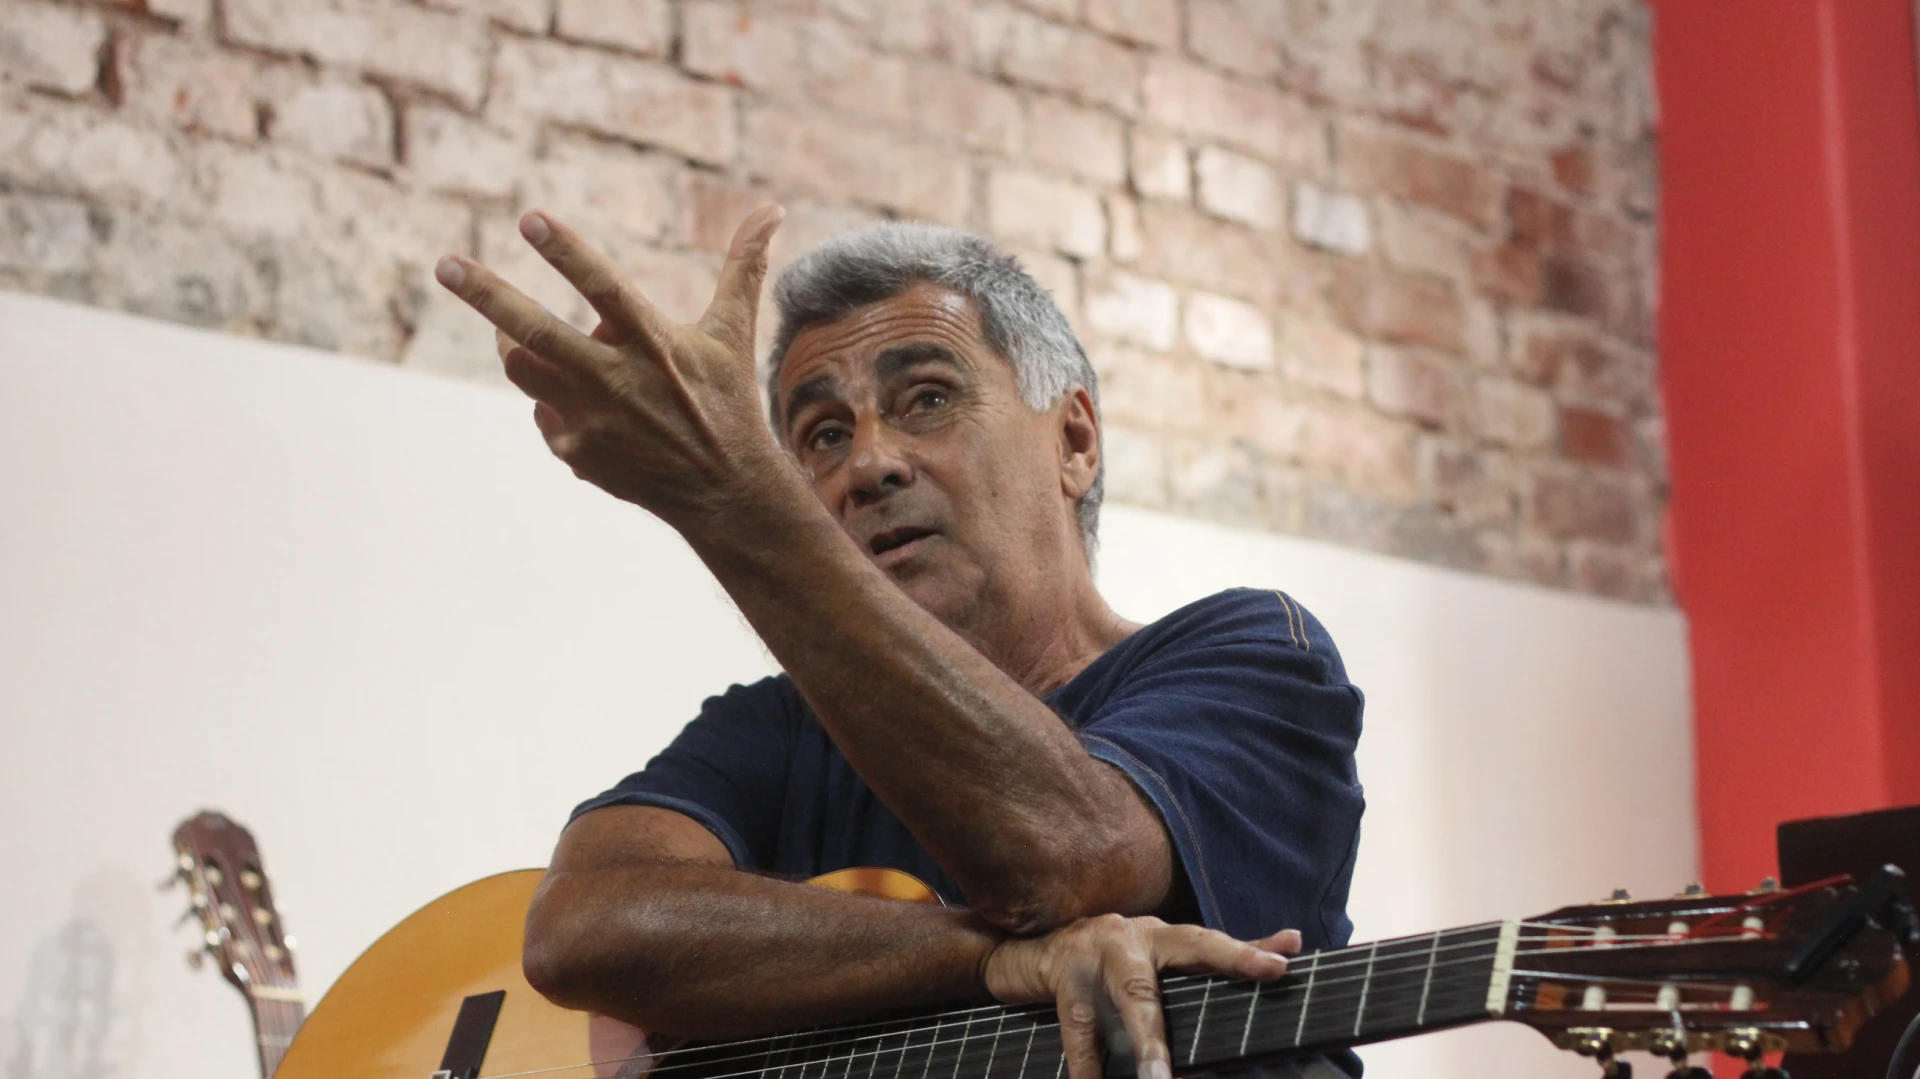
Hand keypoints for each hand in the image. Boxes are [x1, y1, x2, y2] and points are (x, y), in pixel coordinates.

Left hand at [433, 205, 790, 528]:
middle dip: (485, 294)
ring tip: (517, 333)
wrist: (722, 491)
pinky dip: (557, 400)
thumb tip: (772, 208)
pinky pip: (543, 410)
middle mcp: (616, 380)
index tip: (527, 217)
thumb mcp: (733, 332)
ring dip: (517, 346)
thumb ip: (742, 267)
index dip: (565, 251)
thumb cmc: (727, 401)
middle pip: (534, 331)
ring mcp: (590, 420)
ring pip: (524, 368)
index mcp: (653, 342)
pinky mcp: (574, 451)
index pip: (602, 286)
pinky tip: (591, 408)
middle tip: (444, 264)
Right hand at [982, 914, 1300, 1078]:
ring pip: (1132, 997)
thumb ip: (1223, 953)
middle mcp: (1135, 937)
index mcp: (1163, 936)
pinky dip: (1088, 1066)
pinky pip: (1080, 1029)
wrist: (1028, 953)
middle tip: (1258, 982)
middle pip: (1182, 953)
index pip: (1211, 942)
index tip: (1284, 964)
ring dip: (1147, 1041)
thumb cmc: (1107, 960)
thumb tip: (1295, 938)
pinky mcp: (1063, 978)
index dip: (1246, 951)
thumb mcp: (1160, 956)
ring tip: (1160, 1078)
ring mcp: (1096, 953)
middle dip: (1224, 964)